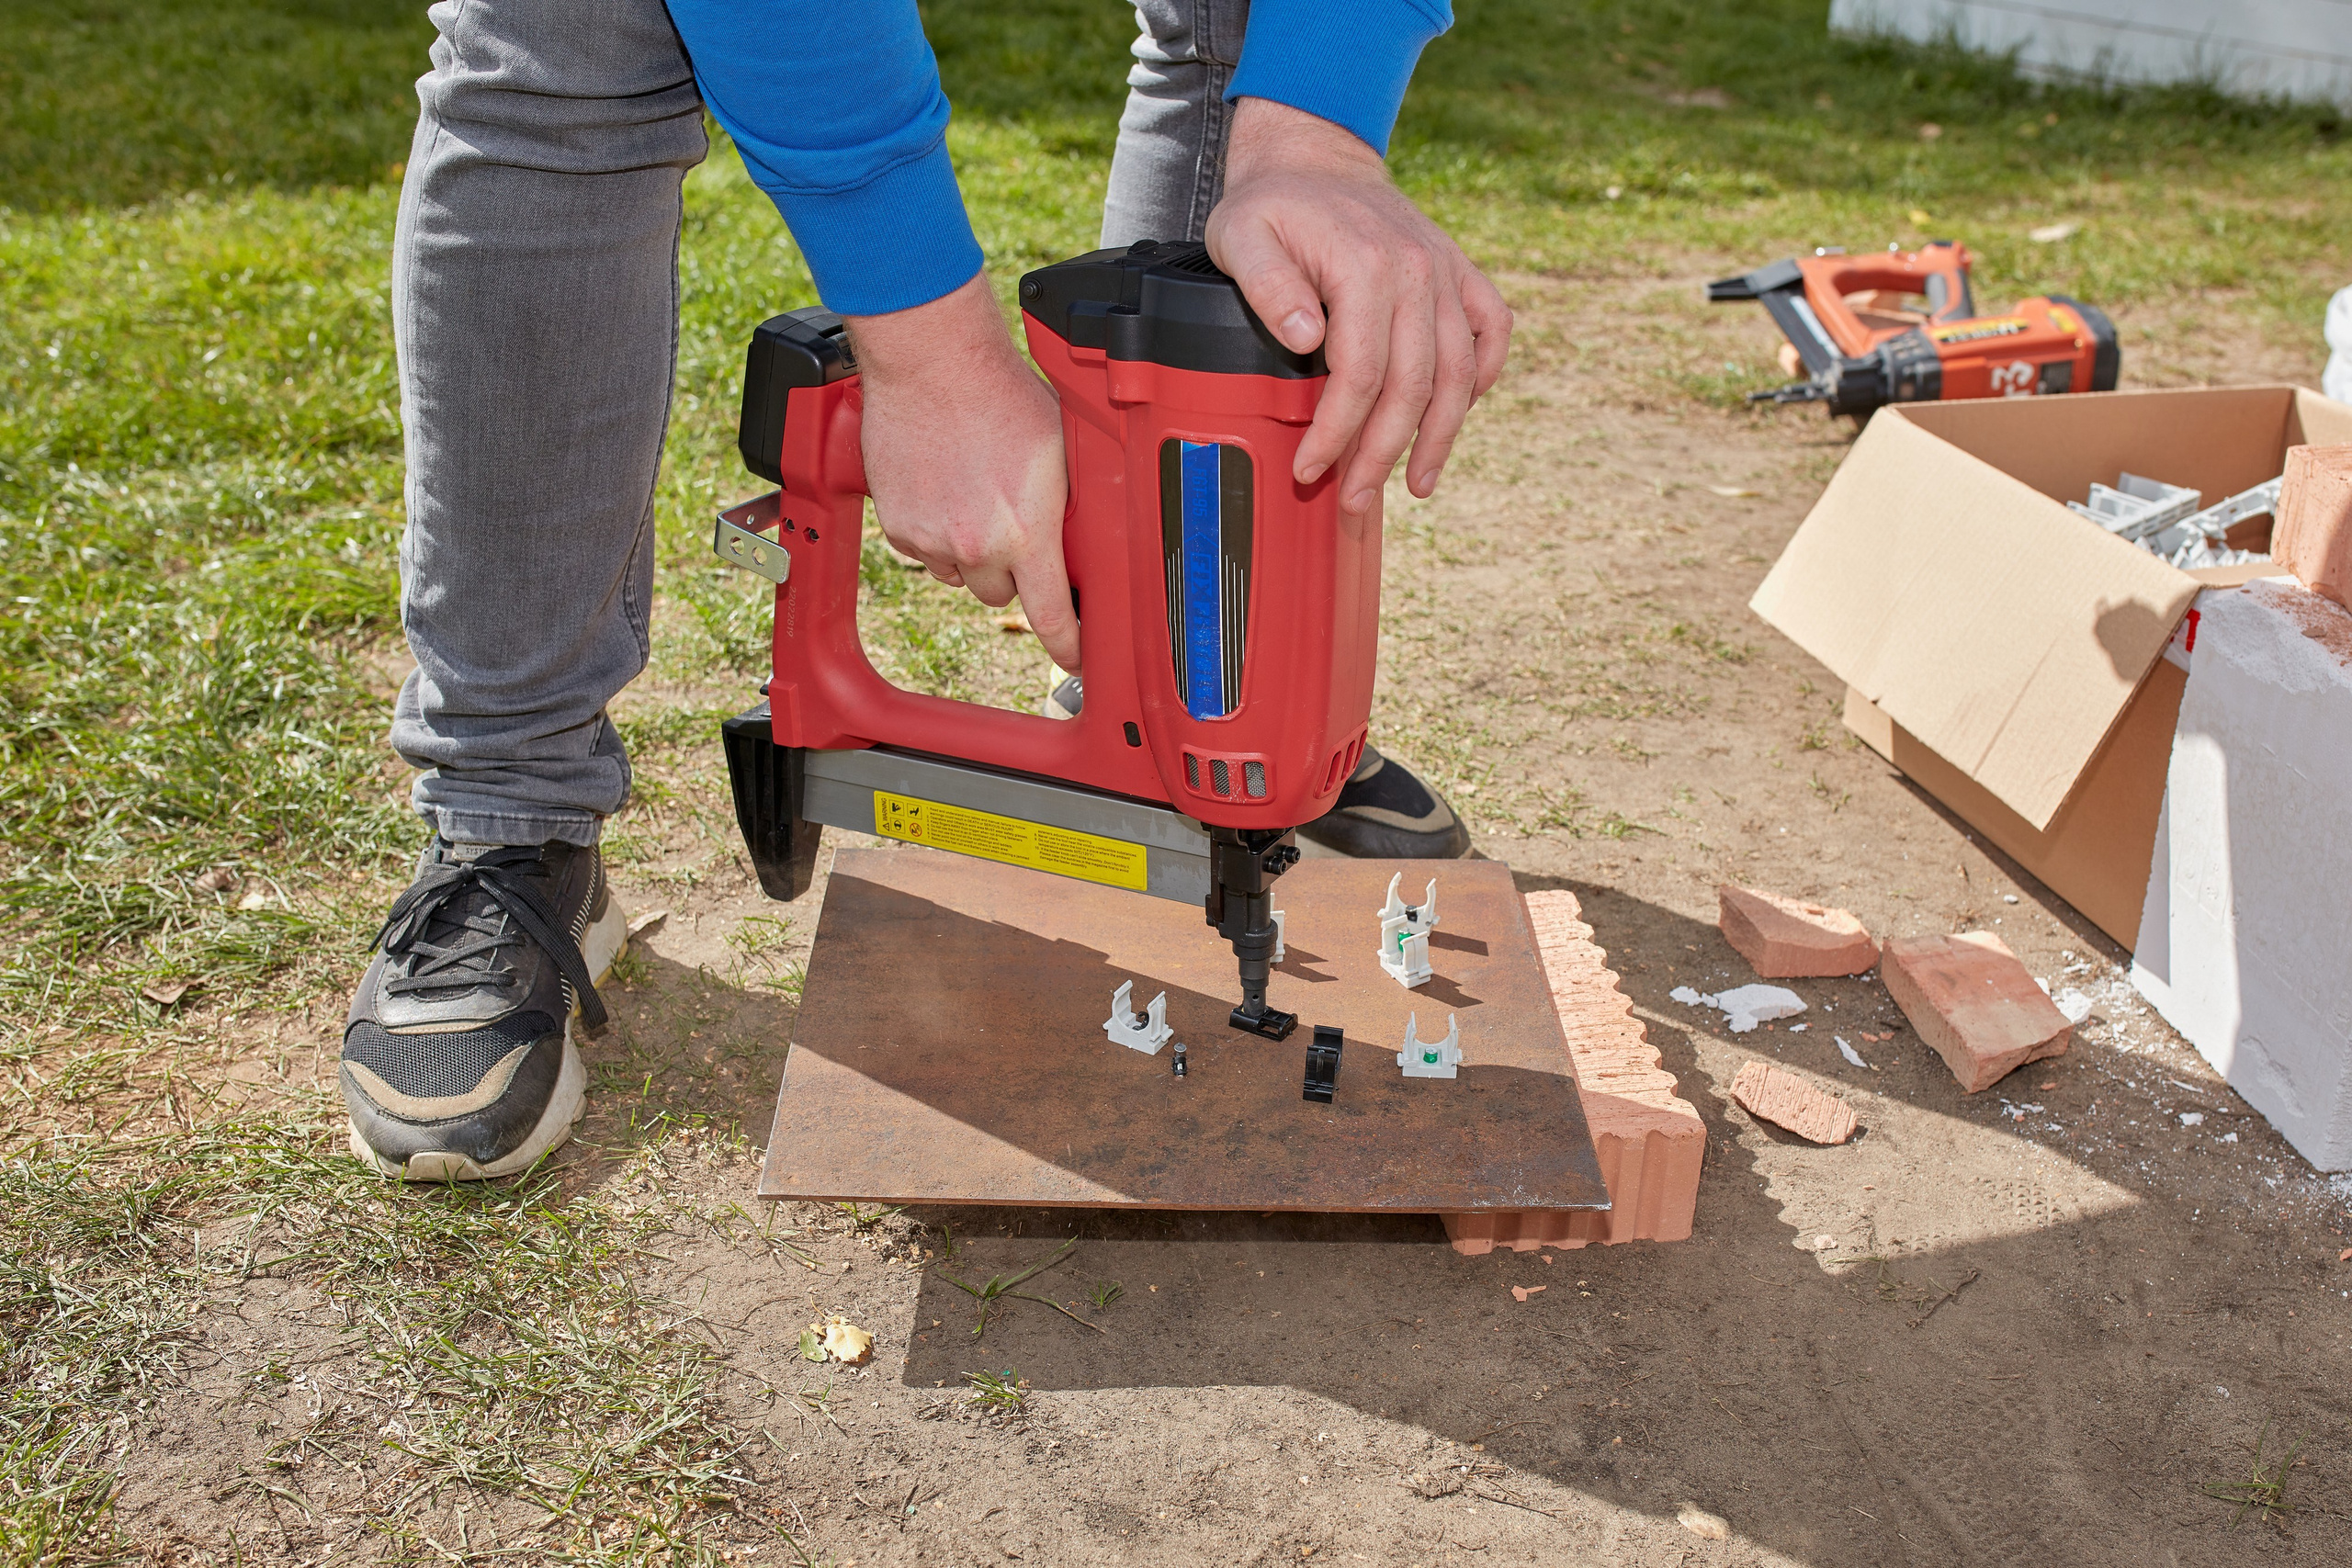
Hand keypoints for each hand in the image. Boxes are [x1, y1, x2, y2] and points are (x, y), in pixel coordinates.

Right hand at [847, 275, 1080, 671]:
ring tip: (975, 499)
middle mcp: (978, 546)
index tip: (1076, 658)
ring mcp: (934, 538)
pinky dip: (935, 532)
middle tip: (1012, 530)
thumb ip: (1070, 504)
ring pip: (959, 574)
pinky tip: (945, 490)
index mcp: (1027, 532)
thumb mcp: (1061, 451)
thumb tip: (1088, 535)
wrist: (933, 362)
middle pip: (1001, 595)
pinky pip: (924, 552)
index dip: (1069, 646)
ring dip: (970, 554)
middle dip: (1011, 572)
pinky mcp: (900, 525)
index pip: (1052, 616)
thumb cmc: (1002, 393)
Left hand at [1206, 98, 1512, 516]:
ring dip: (1440, 436)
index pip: (1359, 375)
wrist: (1315, 158)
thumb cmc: (1271, 207)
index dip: (1336, 433)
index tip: (1309, 470)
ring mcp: (1447, 271)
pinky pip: (1493, 329)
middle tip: (1353, 499)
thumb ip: (1268, 287)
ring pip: (1459, 371)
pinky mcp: (1461, 270)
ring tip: (1417, 485)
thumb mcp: (1241, 237)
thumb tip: (1309, 338)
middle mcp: (1418, 270)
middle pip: (1413, 385)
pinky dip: (1483, 375)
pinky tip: (1459, 415)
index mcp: (1365, 267)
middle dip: (1382, 454)